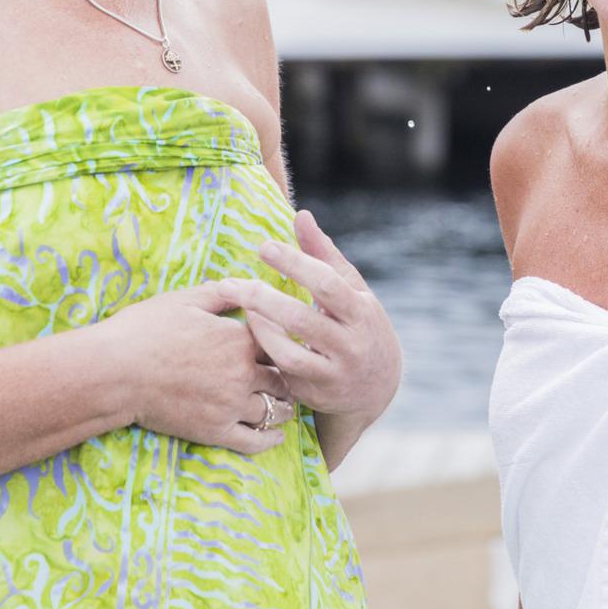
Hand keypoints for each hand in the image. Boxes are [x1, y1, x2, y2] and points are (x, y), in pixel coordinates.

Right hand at [96, 280, 296, 455]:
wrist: (113, 372)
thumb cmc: (144, 330)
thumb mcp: (185, 299)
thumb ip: (222, 293)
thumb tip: (248, 284)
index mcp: (239, 338)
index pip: (280, 340)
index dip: (285, 341)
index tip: (290, 343)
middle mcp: (242, 373)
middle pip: (283, 377)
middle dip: (288, 375)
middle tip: (294, 376)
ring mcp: (230, 405)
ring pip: (276, 410)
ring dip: (285, 406)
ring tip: (287, 403)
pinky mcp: (214, 431)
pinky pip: (254, 441)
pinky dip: (270, 439)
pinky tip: (277, 435)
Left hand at [225, 210, 404, 422]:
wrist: (379, 386)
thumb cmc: (359, 324)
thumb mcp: (351, 289)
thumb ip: (323, 254)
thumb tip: (300, 215)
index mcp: (360, 311)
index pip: (326, 283)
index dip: (294, 263)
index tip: (264, 247)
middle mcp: (350, 344)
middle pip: (300, 319)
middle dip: (261, 299)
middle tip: (228, 284)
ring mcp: (333, 372)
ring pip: (288, 354)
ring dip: (258, 331)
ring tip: (239, 310)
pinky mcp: (315, 393)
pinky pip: (282, 373)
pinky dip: (264, 352)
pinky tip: (249, 336)